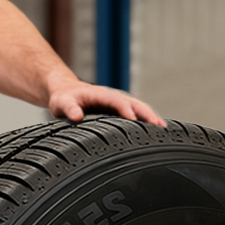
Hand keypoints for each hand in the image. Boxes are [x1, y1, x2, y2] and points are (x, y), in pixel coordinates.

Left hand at [48, 81, 165, 127]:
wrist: (65, 92)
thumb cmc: (63, 98)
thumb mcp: (61, 103)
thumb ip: (69, 108)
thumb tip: (76, 116)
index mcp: (101, 95)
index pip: (118, 102)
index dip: (127, 111)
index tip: (135, 121)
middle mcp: (112, 98)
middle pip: (135, 104)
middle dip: (147, 114)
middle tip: (159, 127)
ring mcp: (116, 104)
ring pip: (138, 109)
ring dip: (150, 118)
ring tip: (163, 131)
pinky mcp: (117, 111)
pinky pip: (134, 114)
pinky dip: (144, 121)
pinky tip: (153, 131)